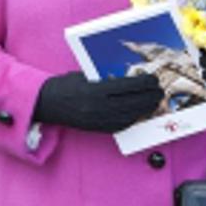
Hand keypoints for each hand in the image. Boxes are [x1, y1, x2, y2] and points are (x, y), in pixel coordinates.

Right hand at [33, 72, 164, 132]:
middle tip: (160, 91)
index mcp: (95, 90)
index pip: (127, 86)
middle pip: (132, 102)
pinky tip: (140, 113)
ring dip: (145, 109)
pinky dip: (133, 119)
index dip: (144, 83)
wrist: (46, 103)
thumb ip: (106, 79)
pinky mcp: (97, 129)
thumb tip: (129, 80)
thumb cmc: (66, 85)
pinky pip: (120, 125)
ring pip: (129, 116)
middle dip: (149, 97)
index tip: (154, 79)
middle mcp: (98, 107)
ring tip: (154, 102)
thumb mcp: (85, 76)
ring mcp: (98, 120)